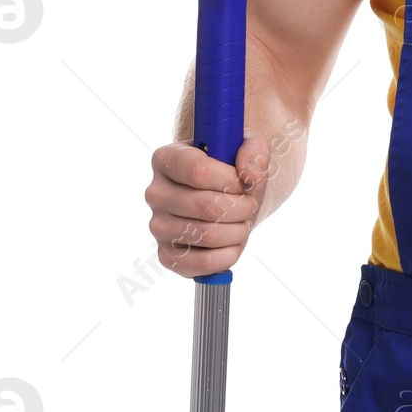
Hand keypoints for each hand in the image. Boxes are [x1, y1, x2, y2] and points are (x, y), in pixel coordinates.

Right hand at [145, 135, 269, 278]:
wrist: (229, 198)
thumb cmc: (234, 170)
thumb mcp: (249, 148)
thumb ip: (255, 152)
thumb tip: (249, 174)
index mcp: (168, 159)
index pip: (198, 170)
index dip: (230, 179)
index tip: (245, 182)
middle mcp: (156, 192)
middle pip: (205, 205)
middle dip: (241, 207)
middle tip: (249, 204)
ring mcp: (158, 226)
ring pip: (206, 234)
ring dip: (238, 230)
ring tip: (241, 221)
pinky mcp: (166, 255)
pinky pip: (200, 264)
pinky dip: (227, 256)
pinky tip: (232, 243)